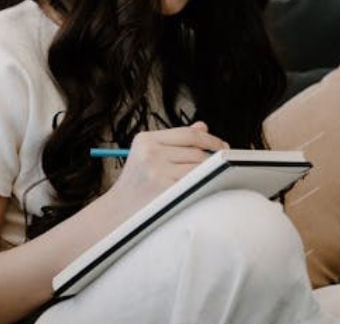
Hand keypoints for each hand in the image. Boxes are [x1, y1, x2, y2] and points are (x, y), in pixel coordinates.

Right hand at [107, 121, 228, 208]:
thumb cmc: (137, 183)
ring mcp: (156, 171)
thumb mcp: (148, 155)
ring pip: (198, 167)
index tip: (222, 146)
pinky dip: (203, 184)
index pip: (187, 134)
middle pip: (196, 151)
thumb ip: (175, 140)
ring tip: (211, 178)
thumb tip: (203, 127)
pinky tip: (203, 188)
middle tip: (222, 166)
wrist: (117, 212)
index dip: (210, 139)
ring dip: (209, 173)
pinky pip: (195, 183)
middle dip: (212, 159)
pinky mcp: (163, 189)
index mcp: (145, 139)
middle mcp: (149, 152)